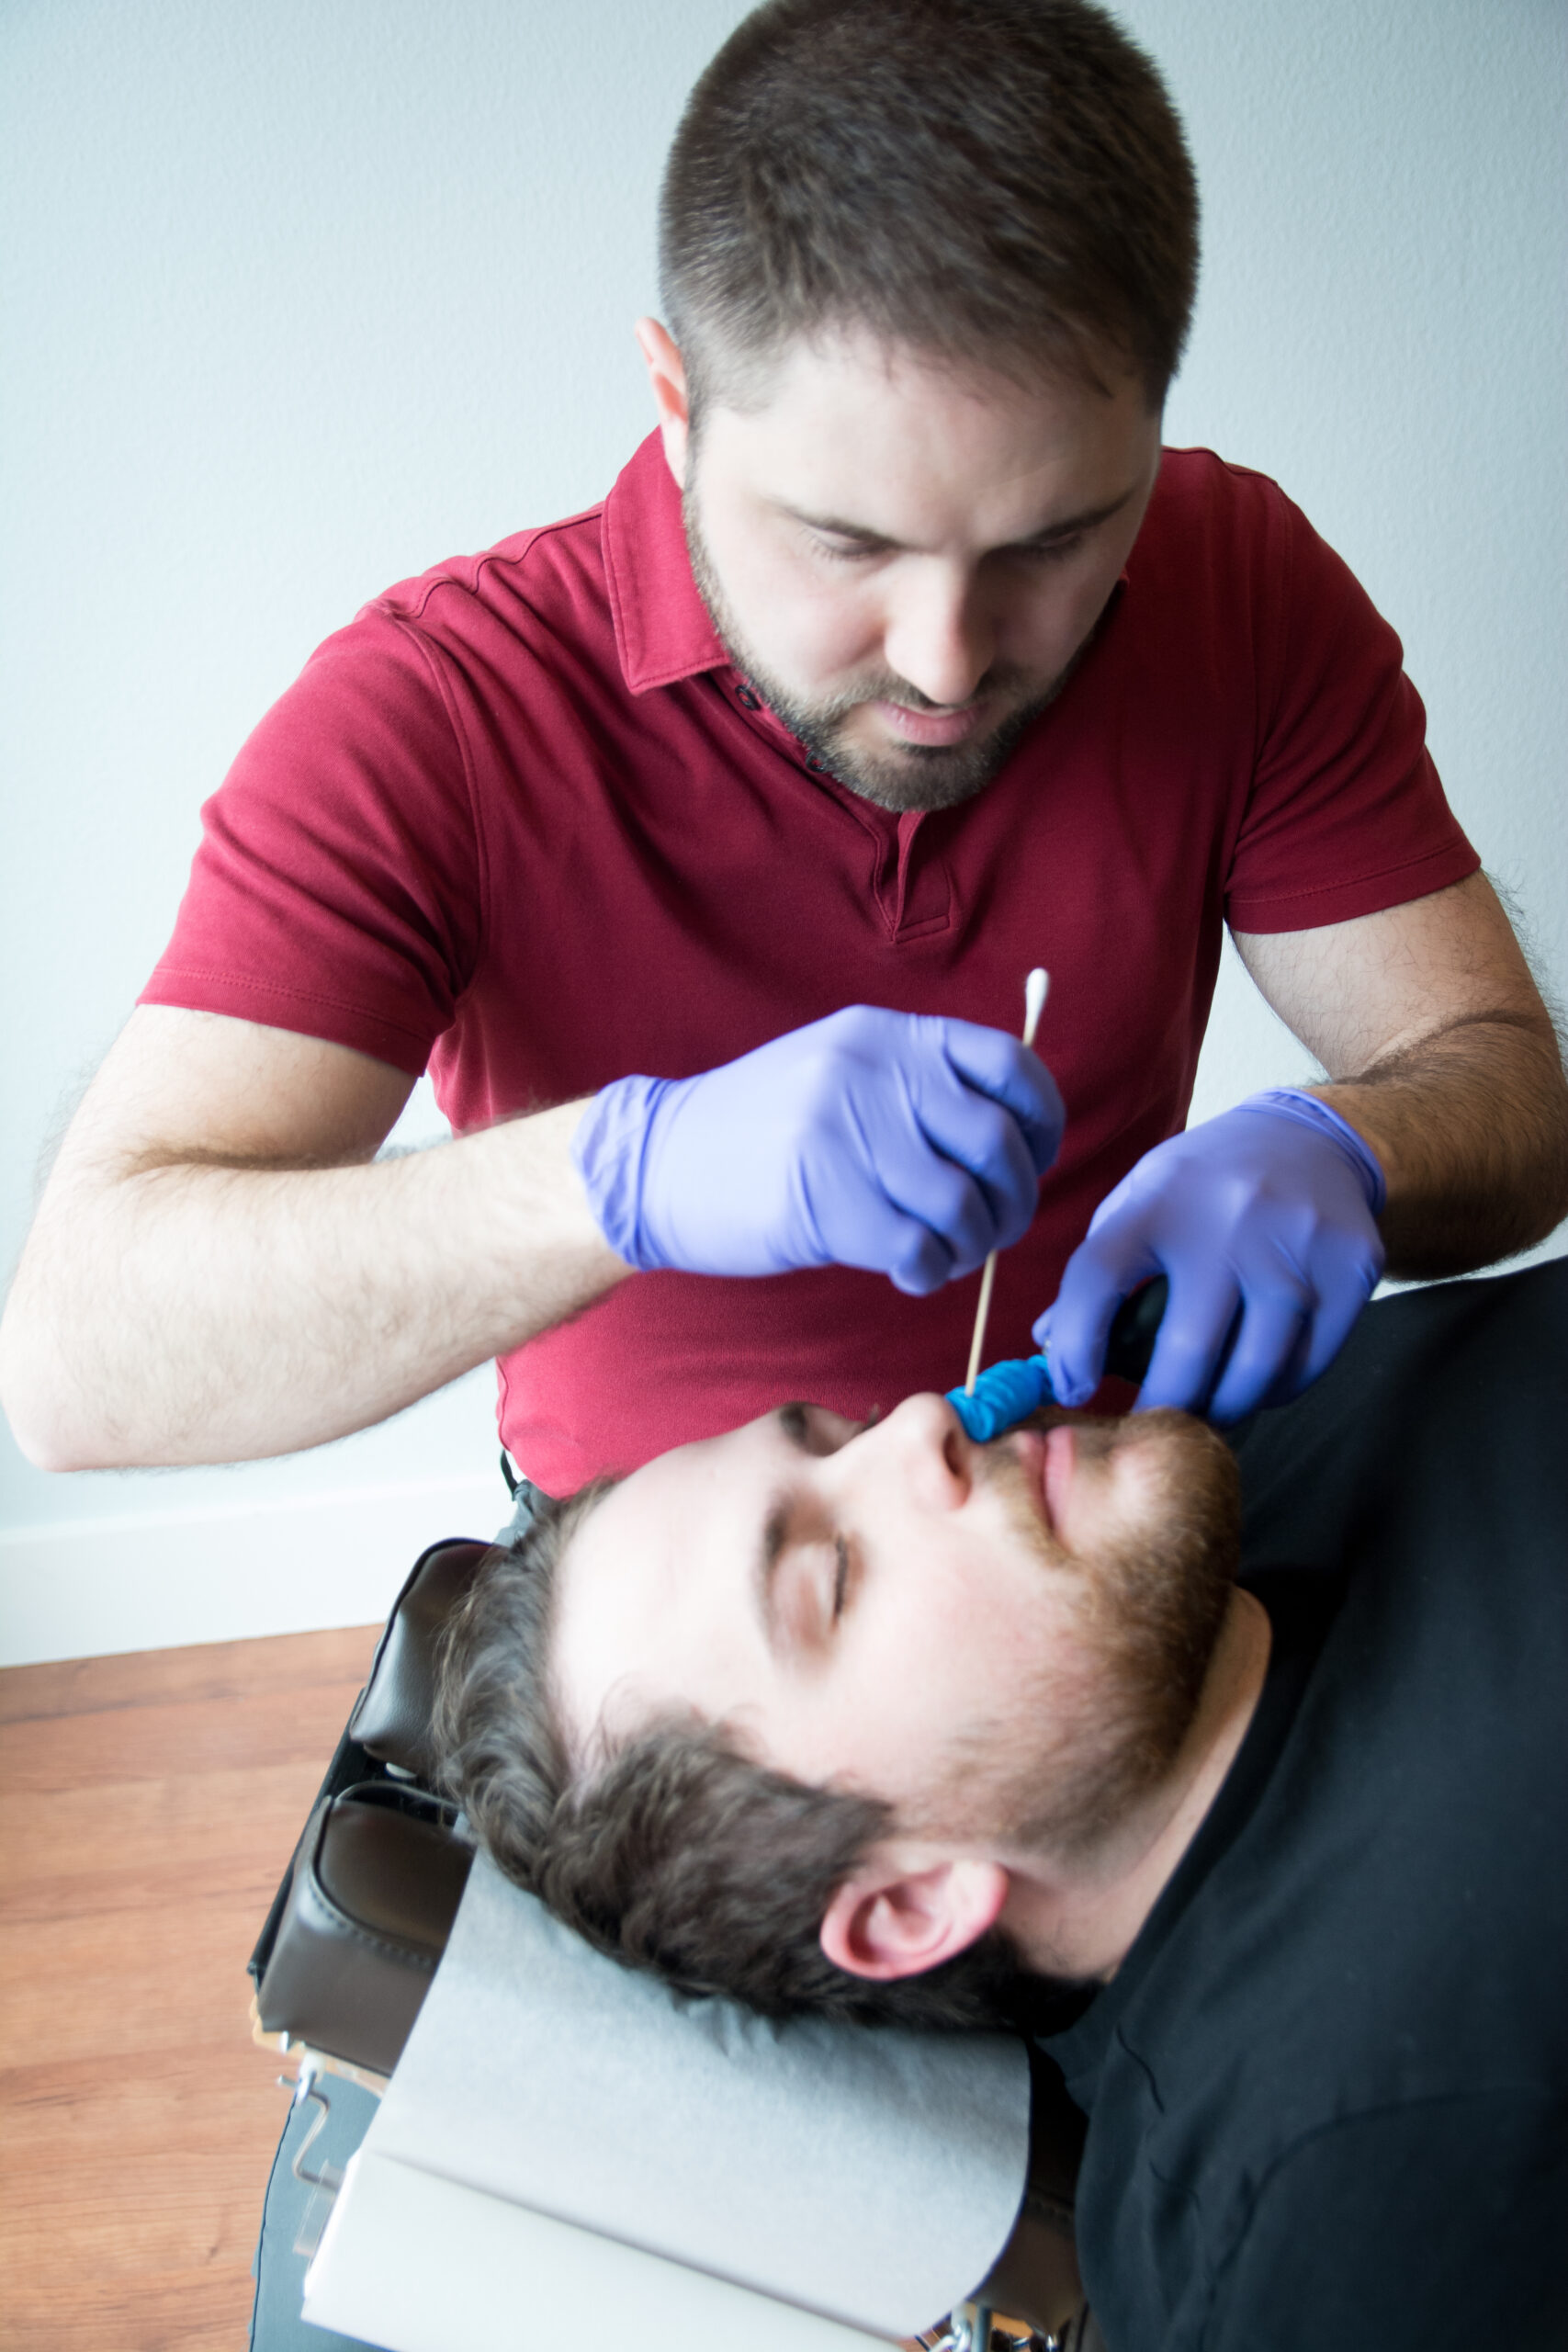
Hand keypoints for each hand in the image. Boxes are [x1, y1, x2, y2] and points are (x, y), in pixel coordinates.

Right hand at [572, 1006, 1063, 1293]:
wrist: (655, 1164)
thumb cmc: (757, 1129)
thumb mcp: (838, 1070)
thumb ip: (916, 1085)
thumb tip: (1012, 1136)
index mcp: (884, 1036)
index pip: (1008, 1066)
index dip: (1042, 1119)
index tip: (1033, 1156)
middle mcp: (871, 1074)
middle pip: (997, 1144)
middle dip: (1013, 1199)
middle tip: (994, 1227)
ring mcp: (846, 1137)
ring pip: (964, 1206)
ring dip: (972, 1246)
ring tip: (947, 1254)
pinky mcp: (825, 1205)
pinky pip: (920, 1252)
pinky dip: (931, 1273)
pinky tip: (911, 1271)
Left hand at [1036, 1091, 1385, 1419]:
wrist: (1314, 1139)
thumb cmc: (1207, 1184)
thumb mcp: (1143, 1200)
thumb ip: (1099, 1268)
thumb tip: (1049, 1345)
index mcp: (1160, 1197)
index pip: (1097, 1277)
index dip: (1075, 1345)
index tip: (1073, 1388)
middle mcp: (1230, 1217)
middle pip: (1187, 1349)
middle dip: (1161, 1407)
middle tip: (1152, 1426)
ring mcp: (1297, 1243)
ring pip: (1255, 1371)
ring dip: (1223, 1409)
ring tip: (1206, 1411)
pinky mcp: (1350, 1267)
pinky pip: (1307, 1364)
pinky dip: (1275, 1390)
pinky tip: (1255, 1384)